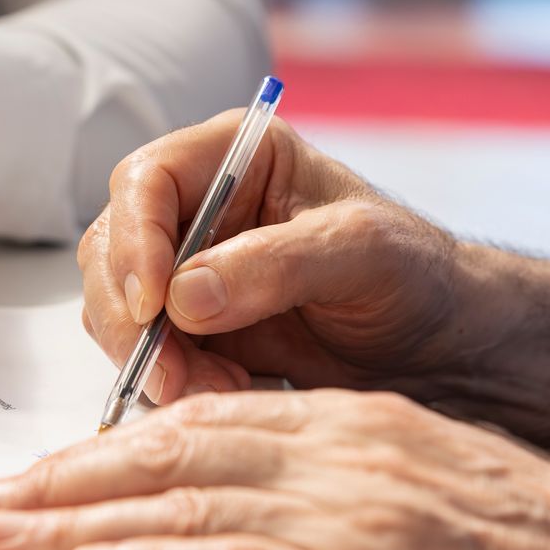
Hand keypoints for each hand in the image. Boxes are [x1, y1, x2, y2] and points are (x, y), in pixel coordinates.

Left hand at [0, 389, 549, 549]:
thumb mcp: (440, 499)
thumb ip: (355, 494)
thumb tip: (278, 523)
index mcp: (362, 426)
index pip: (210, 422)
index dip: (118, 445)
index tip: (59, 469)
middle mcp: (344, 450)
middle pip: (172, 451)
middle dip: (69, 476)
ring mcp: (350, 509)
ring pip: (179, 498)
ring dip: (76, 519)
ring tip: (5, 535)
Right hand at [81, 113, 459, 404]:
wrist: (438, 346)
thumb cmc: (414, 276)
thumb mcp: (363, 253)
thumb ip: (278, 264)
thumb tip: (184, 295)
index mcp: (235, 157)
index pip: (146, 181)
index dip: (135, 240)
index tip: (154, 305)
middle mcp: (198, 208)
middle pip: (111, 248)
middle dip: (133, 318)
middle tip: (176, 373)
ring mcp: (187, 270)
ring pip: (116, 309)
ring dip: (152, 358)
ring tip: (222, 386)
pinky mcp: (189, 329)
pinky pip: (143, 354)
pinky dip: (170, 381)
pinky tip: (226, 392)